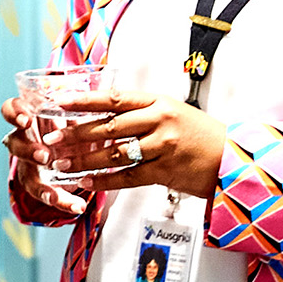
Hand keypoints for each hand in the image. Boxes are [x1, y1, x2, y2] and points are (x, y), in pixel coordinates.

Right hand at [0, 95, 93, 215]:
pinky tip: (77, 206)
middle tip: (44, 156)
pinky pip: (46, 194)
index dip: (15, 114)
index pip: (12, 109)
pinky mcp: (40, 183)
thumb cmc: (71, 120)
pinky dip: (62, 201)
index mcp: (30, 116)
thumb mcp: (73, 109)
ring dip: (40, 185)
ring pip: (26, 175)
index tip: (27, 120)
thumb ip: (76, 102)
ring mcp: (29, 164)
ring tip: (55, 195)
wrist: (75, 145)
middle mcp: (25, 140)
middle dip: (26, 150)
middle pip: (13, 143)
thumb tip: (88, 84)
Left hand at [44, 90, 225, 198]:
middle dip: (75, 134)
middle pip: (108, 128)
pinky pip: (127, 177)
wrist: (232, 157)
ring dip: (84, 160)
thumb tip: (102, 116)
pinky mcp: (165, 172)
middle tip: (51, 140)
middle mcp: (159, 122)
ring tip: (61, 164)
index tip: (60, 102)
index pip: (114, 99)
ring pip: (114, 154)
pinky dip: (104, 180)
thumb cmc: (199, 134)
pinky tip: (86, 182)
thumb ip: (141, 113)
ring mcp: (162, 148)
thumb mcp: (172, 112)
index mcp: (158, 102)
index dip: (84, 100)